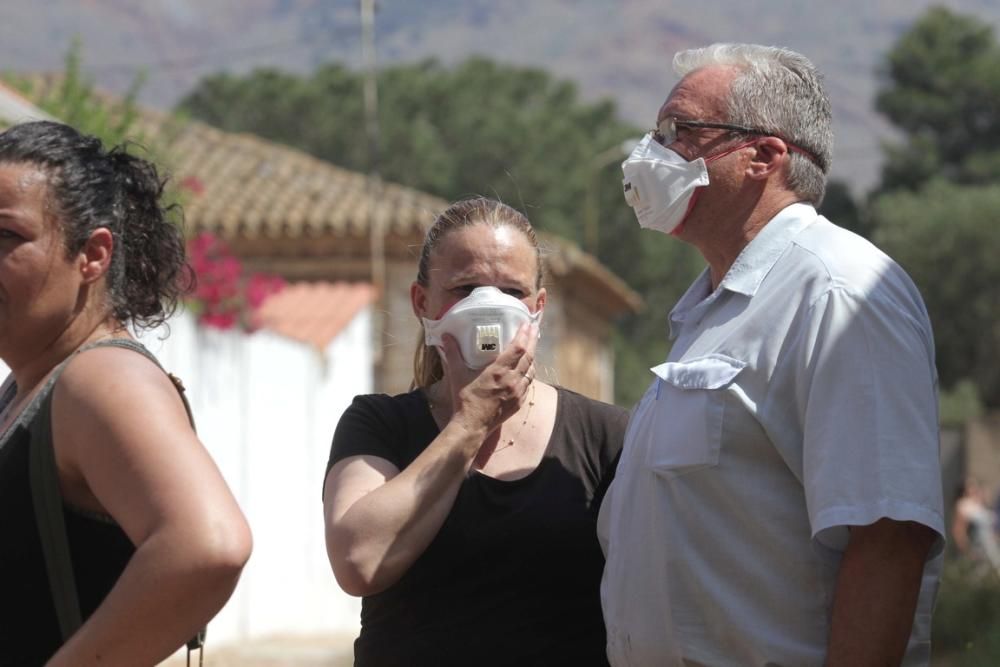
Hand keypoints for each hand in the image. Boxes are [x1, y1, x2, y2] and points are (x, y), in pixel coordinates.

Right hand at [439, 321, 537, 437]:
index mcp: (499, 371)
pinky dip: (530, 373)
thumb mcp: (457, 374)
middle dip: (533, 340)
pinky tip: (528, 370)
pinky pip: (529, 384)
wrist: (472, 426)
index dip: (524, 334)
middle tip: (534, 328)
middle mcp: (512, 380)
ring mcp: (518, 392)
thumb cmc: (464, 400)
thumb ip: (453, 354)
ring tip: (532, 346)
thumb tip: (446, 336)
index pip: (518, 348)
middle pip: (529, 356)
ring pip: (531, 370)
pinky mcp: (519, 403)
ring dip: (533, 356)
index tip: (526, 324)